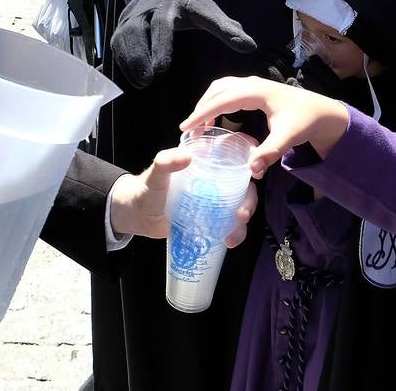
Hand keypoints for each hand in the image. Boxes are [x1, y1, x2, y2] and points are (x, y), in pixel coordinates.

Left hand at [108, 145, 257, 246]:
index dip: (252, 158)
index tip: (256, 171)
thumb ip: (166, 161)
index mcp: (207, 162)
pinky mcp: (211, 219)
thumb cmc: (147, 188)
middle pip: (244, 185)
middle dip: (250, 200)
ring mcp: (215, 201)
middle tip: (242, 214)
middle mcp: (216, 180)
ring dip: (243, 222)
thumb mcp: (156, 172)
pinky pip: (229, 225)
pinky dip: (233, 234)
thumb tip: (186, 157)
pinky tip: (227, 241)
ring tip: (232, 236)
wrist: (138, 215)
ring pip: (240, 207)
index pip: (236, 153)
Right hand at [111, 0, 255, 86]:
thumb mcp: (208, 10)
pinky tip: (131, 77)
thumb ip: (227, 28)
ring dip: (133, 57)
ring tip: (143, 81)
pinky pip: (118, 41)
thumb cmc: (189, 2)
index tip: (212, 49)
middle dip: (156, 47)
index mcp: (188, 3)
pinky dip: (123, 59)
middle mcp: (160, 5)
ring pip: (130, 32)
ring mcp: (138, 12)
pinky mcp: (123, 22)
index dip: (215, 28)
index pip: (204, 13)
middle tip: (157, 72)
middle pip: (158, 25)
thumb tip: (251, 46)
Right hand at [181, 76, 349, 178]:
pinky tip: (215, 120)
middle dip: (201, 108)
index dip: (202, 113)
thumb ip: (270, 152)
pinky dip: (216, 102)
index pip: (222, 100)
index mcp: (257, 92)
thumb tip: (252, 170)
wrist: (322, 112)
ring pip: (221, 88)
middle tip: (189, 130)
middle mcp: (252, 84)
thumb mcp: (288, 137)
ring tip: (199, 125)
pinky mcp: (255, 90)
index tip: (185, 127)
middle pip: (217, 90)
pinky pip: (228, 92)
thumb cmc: (305, 121)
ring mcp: (253, 85)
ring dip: (207, 103)